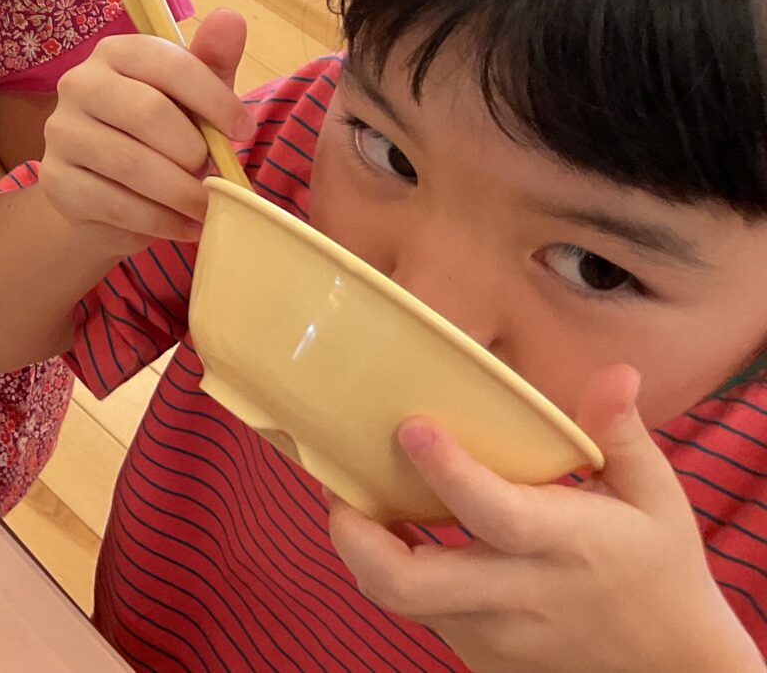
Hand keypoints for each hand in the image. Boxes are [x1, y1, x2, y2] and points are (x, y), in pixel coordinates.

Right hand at [34, 8, 250, 246]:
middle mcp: (79, 84)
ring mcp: (61, 132)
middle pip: (147, 113)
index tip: (243, 130)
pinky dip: (160, 221)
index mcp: (115, 52)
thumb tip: (231, 17)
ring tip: (206, 207)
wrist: (105, 194)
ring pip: (130, 163)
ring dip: (180, 192)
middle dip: (193, 151)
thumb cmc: (159, 136)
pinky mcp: (56, 180)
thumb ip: (212, 61)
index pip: (167, 63)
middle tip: (214, 174)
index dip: (213, 98)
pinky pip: (115, 203)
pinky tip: (183, 226)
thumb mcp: (192, 98)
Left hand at [331, 367, 764, 672]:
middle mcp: (519, 595)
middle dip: (354, 533)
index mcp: (565, 543)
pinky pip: (420, 616)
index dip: (447, 471)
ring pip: (400, 601)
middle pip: (410, 583)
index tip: (411, 428)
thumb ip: (619, 434)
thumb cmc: (659, 570)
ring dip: (365, 550)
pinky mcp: (480, 658)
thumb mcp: (655, 499)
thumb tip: (618, 371)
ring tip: (355, 500)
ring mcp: (492, 635)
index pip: (494, 512)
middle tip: (338, 483)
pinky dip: (397, 575)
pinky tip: (394, 535)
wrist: (674, 669)